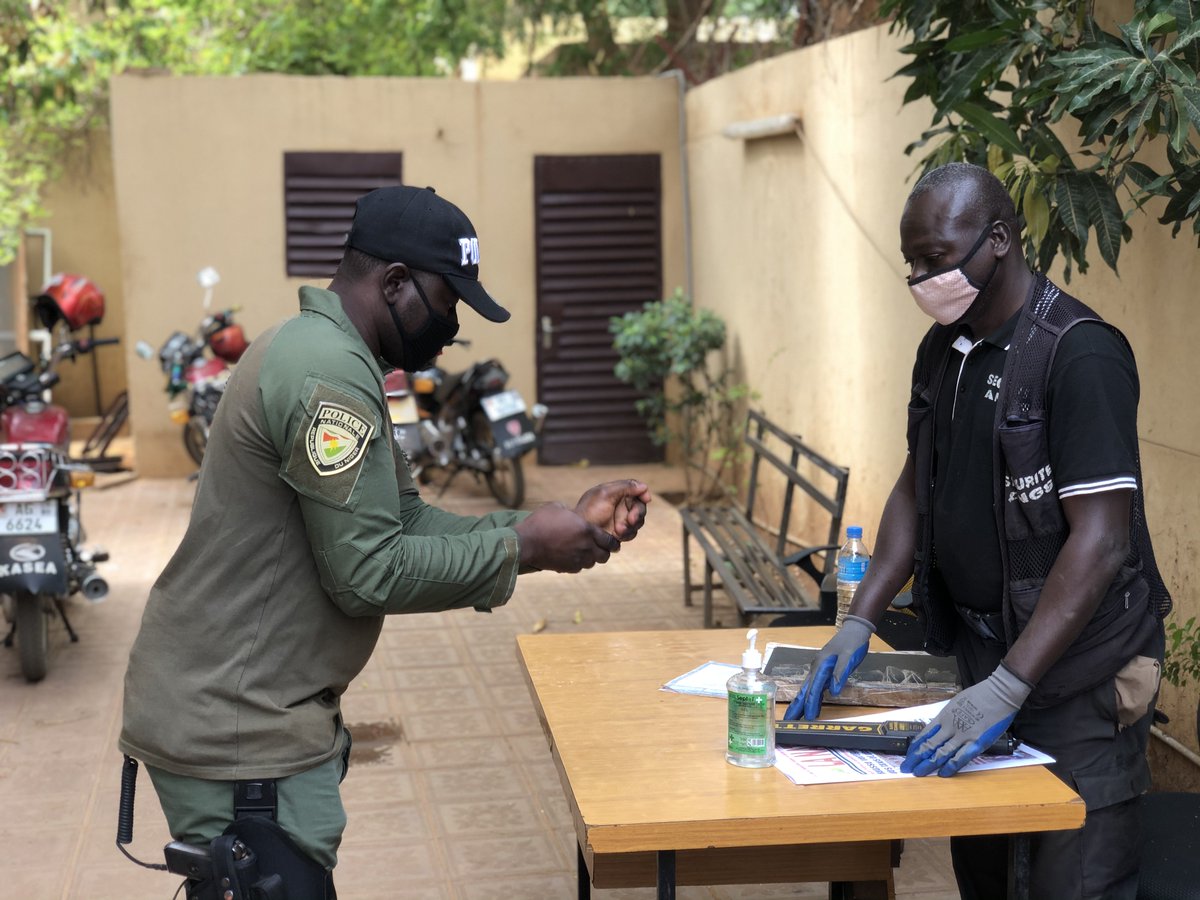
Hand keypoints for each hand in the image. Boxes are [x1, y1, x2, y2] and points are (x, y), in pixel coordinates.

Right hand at [514, 502, 620, 572]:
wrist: (525, 543)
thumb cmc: (540, 522)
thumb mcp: (557, 507)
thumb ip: (571, 512)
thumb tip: (573, 514)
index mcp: (587, 530)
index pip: (610, 541)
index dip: (613, 542)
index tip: (613, 542)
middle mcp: (586, 547)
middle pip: (605, 555)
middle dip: (604, 551)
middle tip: (600, 547)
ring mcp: (578, 560)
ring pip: (593, 563)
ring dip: (591, 558)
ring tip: (584, 551)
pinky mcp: (568, 568)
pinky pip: (580, 567)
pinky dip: (579, 563)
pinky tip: (572, 556)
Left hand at [575, 479, 650, 543]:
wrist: (579, 532)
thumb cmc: (589, 511)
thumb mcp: (605, 494)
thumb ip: (625, 487)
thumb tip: (644, 486)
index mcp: (617, 492)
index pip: (636, 490)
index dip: (643, 494)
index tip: (646, 499)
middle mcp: (620, 505)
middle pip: (640, 507)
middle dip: (637, 513)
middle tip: (631, 520)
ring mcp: (621, 519)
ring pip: (638, 521)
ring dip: (631, 526)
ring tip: (618, 530)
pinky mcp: (620, 533)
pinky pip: (632, 533)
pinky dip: (628, 534)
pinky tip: (617, 535)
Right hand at [783, 615, 874, 720]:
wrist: (854, 630)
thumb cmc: (853, 642)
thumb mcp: (850, 656)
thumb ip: (840, 673)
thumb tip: (833, 691)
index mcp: (821, 665)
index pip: (813, 689)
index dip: (810, 704)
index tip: (808, 718)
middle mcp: (817, 668)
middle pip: (804, 690)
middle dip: (797, 706)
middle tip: (789, 720)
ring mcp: (819, 669)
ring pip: (808, 689)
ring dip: (802, 703)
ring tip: (796, 717)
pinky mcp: (824, 671)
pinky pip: (815, 687)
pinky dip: (811, 697)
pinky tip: (811, 706)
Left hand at [901, 662, 1031, 776]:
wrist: (999, 692)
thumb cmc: (979, 695)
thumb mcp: (956, 703)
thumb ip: (948, 717)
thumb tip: (939, 727)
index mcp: (943, 716)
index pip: (924, 735)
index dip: (914, 747)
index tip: (908, 756)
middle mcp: (949, 727)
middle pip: (928, 746)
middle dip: (916, 759)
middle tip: (905, 768)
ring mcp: (962, 735)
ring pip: (941, 753)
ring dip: (928, 764)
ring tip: (918, 773)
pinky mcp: (977, 742)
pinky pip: (961, 758)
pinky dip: (950, 767)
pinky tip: (942, 774)